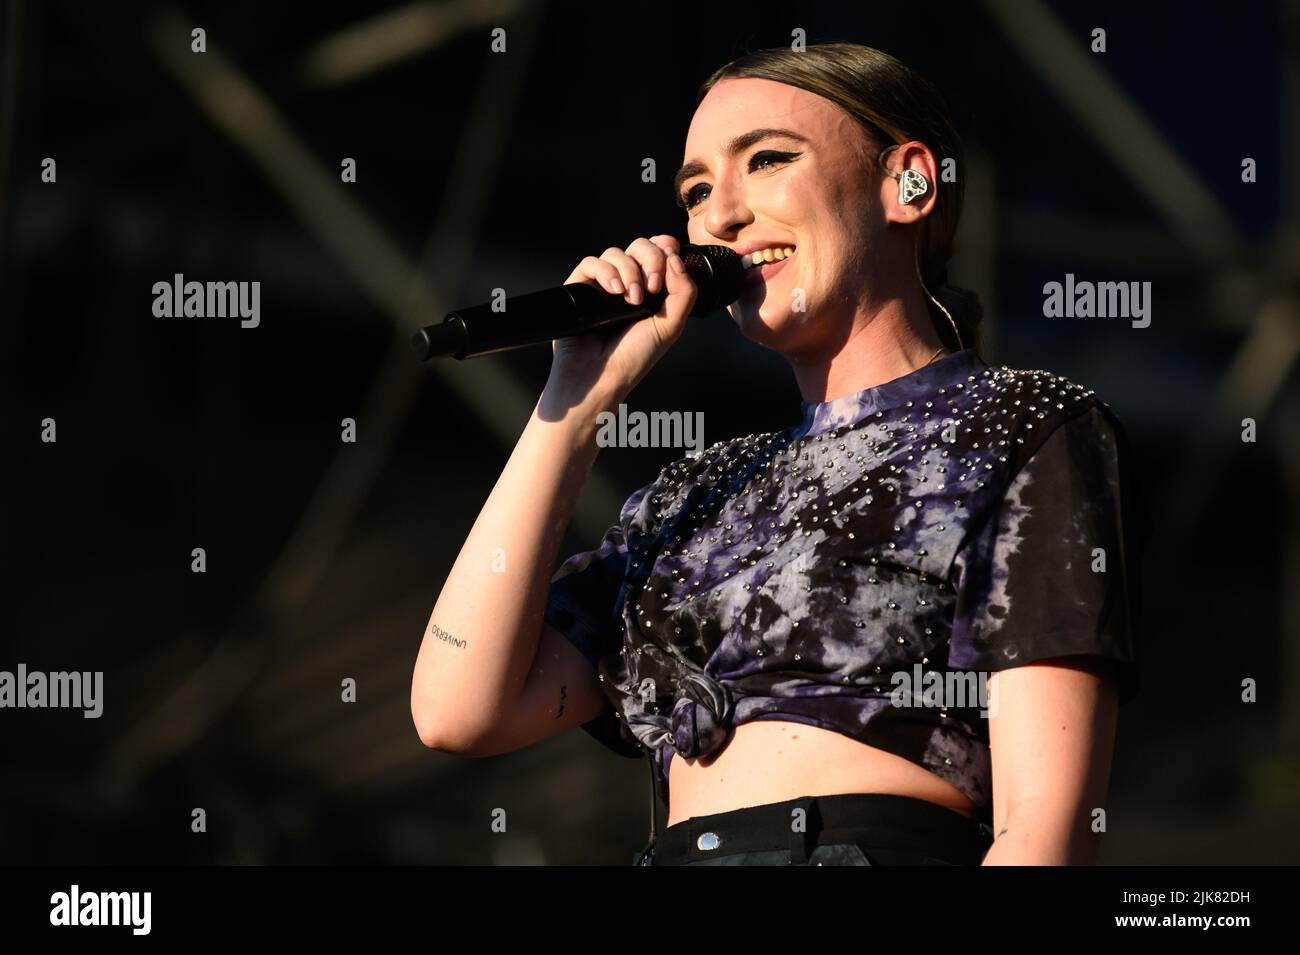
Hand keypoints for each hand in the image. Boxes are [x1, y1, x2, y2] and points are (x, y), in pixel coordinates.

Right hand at [548, 235, 696, 404]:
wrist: (602, 377)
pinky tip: (614, 292)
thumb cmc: (634, 357)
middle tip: (652, 288)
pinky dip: (606, 272)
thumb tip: (675, 258)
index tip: (670, 263)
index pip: (661, 249)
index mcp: (652, 288)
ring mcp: (604, 284)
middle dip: (650, 260)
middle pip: (640, 245)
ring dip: (629, 271)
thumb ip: (684, 291)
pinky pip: (591, 263)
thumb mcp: (671, 325)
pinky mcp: (580, 287)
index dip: (666, 248)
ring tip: (631, 299)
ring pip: (616, 252)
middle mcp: (629, 282)